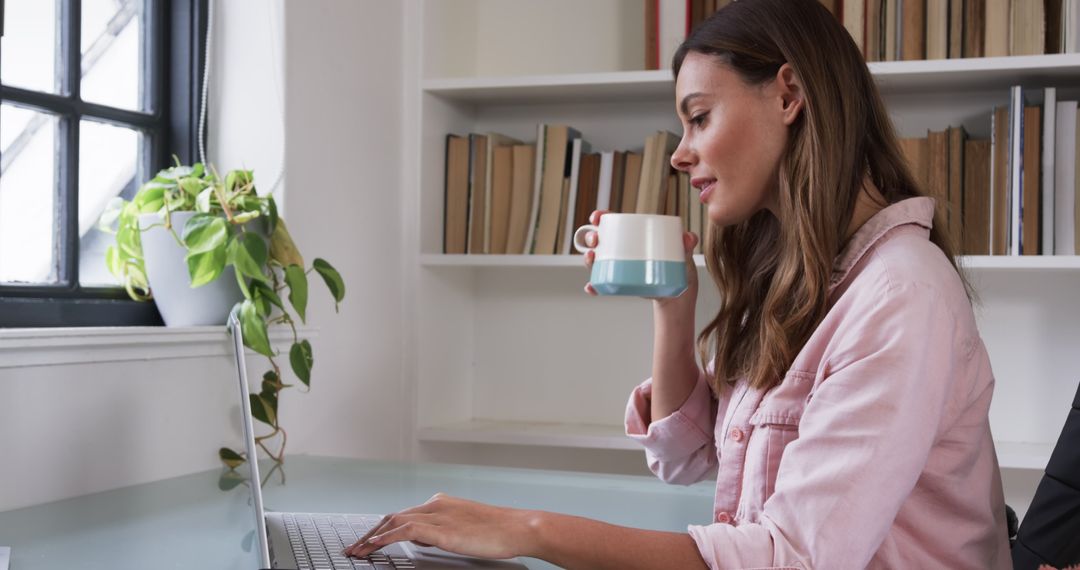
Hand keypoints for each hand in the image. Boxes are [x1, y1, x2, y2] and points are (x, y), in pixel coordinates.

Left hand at [343, 493, 538, 560]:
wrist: (518, 528)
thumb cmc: (498, 531)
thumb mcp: (462, 529)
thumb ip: (439, 530)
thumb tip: (421, 539)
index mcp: (440, 503)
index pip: (402, 514)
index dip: (380, 528)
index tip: (366, 541)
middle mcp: (436, 504)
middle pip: (392, 517)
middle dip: (370, 534)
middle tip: (354, 548)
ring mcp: (439, 515)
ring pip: (394, 522)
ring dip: (373, 538)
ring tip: (358, 552)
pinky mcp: (443, 529)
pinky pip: (407, 530)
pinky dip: (388, 537)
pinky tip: (376, 546)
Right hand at [582, 210, 699, 312]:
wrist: (678, 293)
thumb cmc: (678, 266)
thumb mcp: (683, 253)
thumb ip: (687, 243)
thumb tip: (689, 237)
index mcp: (633, 237)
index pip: (612, 223)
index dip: (600, 218)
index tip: (597, 217)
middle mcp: (621, 251)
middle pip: (599, 241)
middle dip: (591, 237)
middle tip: (595, 241)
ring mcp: (619, 268)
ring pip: (597, 261)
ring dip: (589, 259)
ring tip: (592, 259)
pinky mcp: (620, 285)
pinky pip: (602, 285)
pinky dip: (594, 287)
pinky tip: (591, 287)